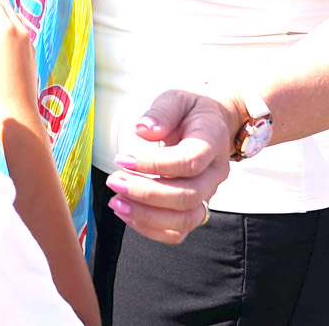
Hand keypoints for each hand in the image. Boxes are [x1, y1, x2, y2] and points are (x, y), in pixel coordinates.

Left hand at [105, 89, 237, 243]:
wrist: (215, 123)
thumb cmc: (191, 111)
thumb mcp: (177, 98)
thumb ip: (161, 112)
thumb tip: (143, 130)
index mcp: (212, 143)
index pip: (188, 162)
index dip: (154, 164)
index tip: (122, 158)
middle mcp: (214, 174)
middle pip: (187, 196)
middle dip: (146, 193)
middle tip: (113, 181)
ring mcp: (207, 193)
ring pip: (186, 219)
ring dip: (148, 216)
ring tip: (116, 202)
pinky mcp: (196, 206)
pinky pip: (180, 230)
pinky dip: (152, 229)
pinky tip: (127, 214)